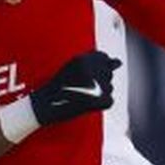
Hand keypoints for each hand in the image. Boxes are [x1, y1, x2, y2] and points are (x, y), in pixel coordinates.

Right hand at [0, 51, 118, 143]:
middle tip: (81, 88)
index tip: (88, 75)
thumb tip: (119, 62)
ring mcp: (95, 86)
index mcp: (84, 59)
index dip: (97, 67)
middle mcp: (91, 70)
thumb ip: (94, 61)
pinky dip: (101, 104)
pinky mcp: (98, 101)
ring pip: (109, 88)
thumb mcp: (73, 66)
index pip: (104, 58)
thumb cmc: (58, 86)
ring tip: (82, 96)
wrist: (45, 105)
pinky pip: (109, 101)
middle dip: (98, 81)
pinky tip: (87, 105)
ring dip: (99, 93)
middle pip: (107, 73)